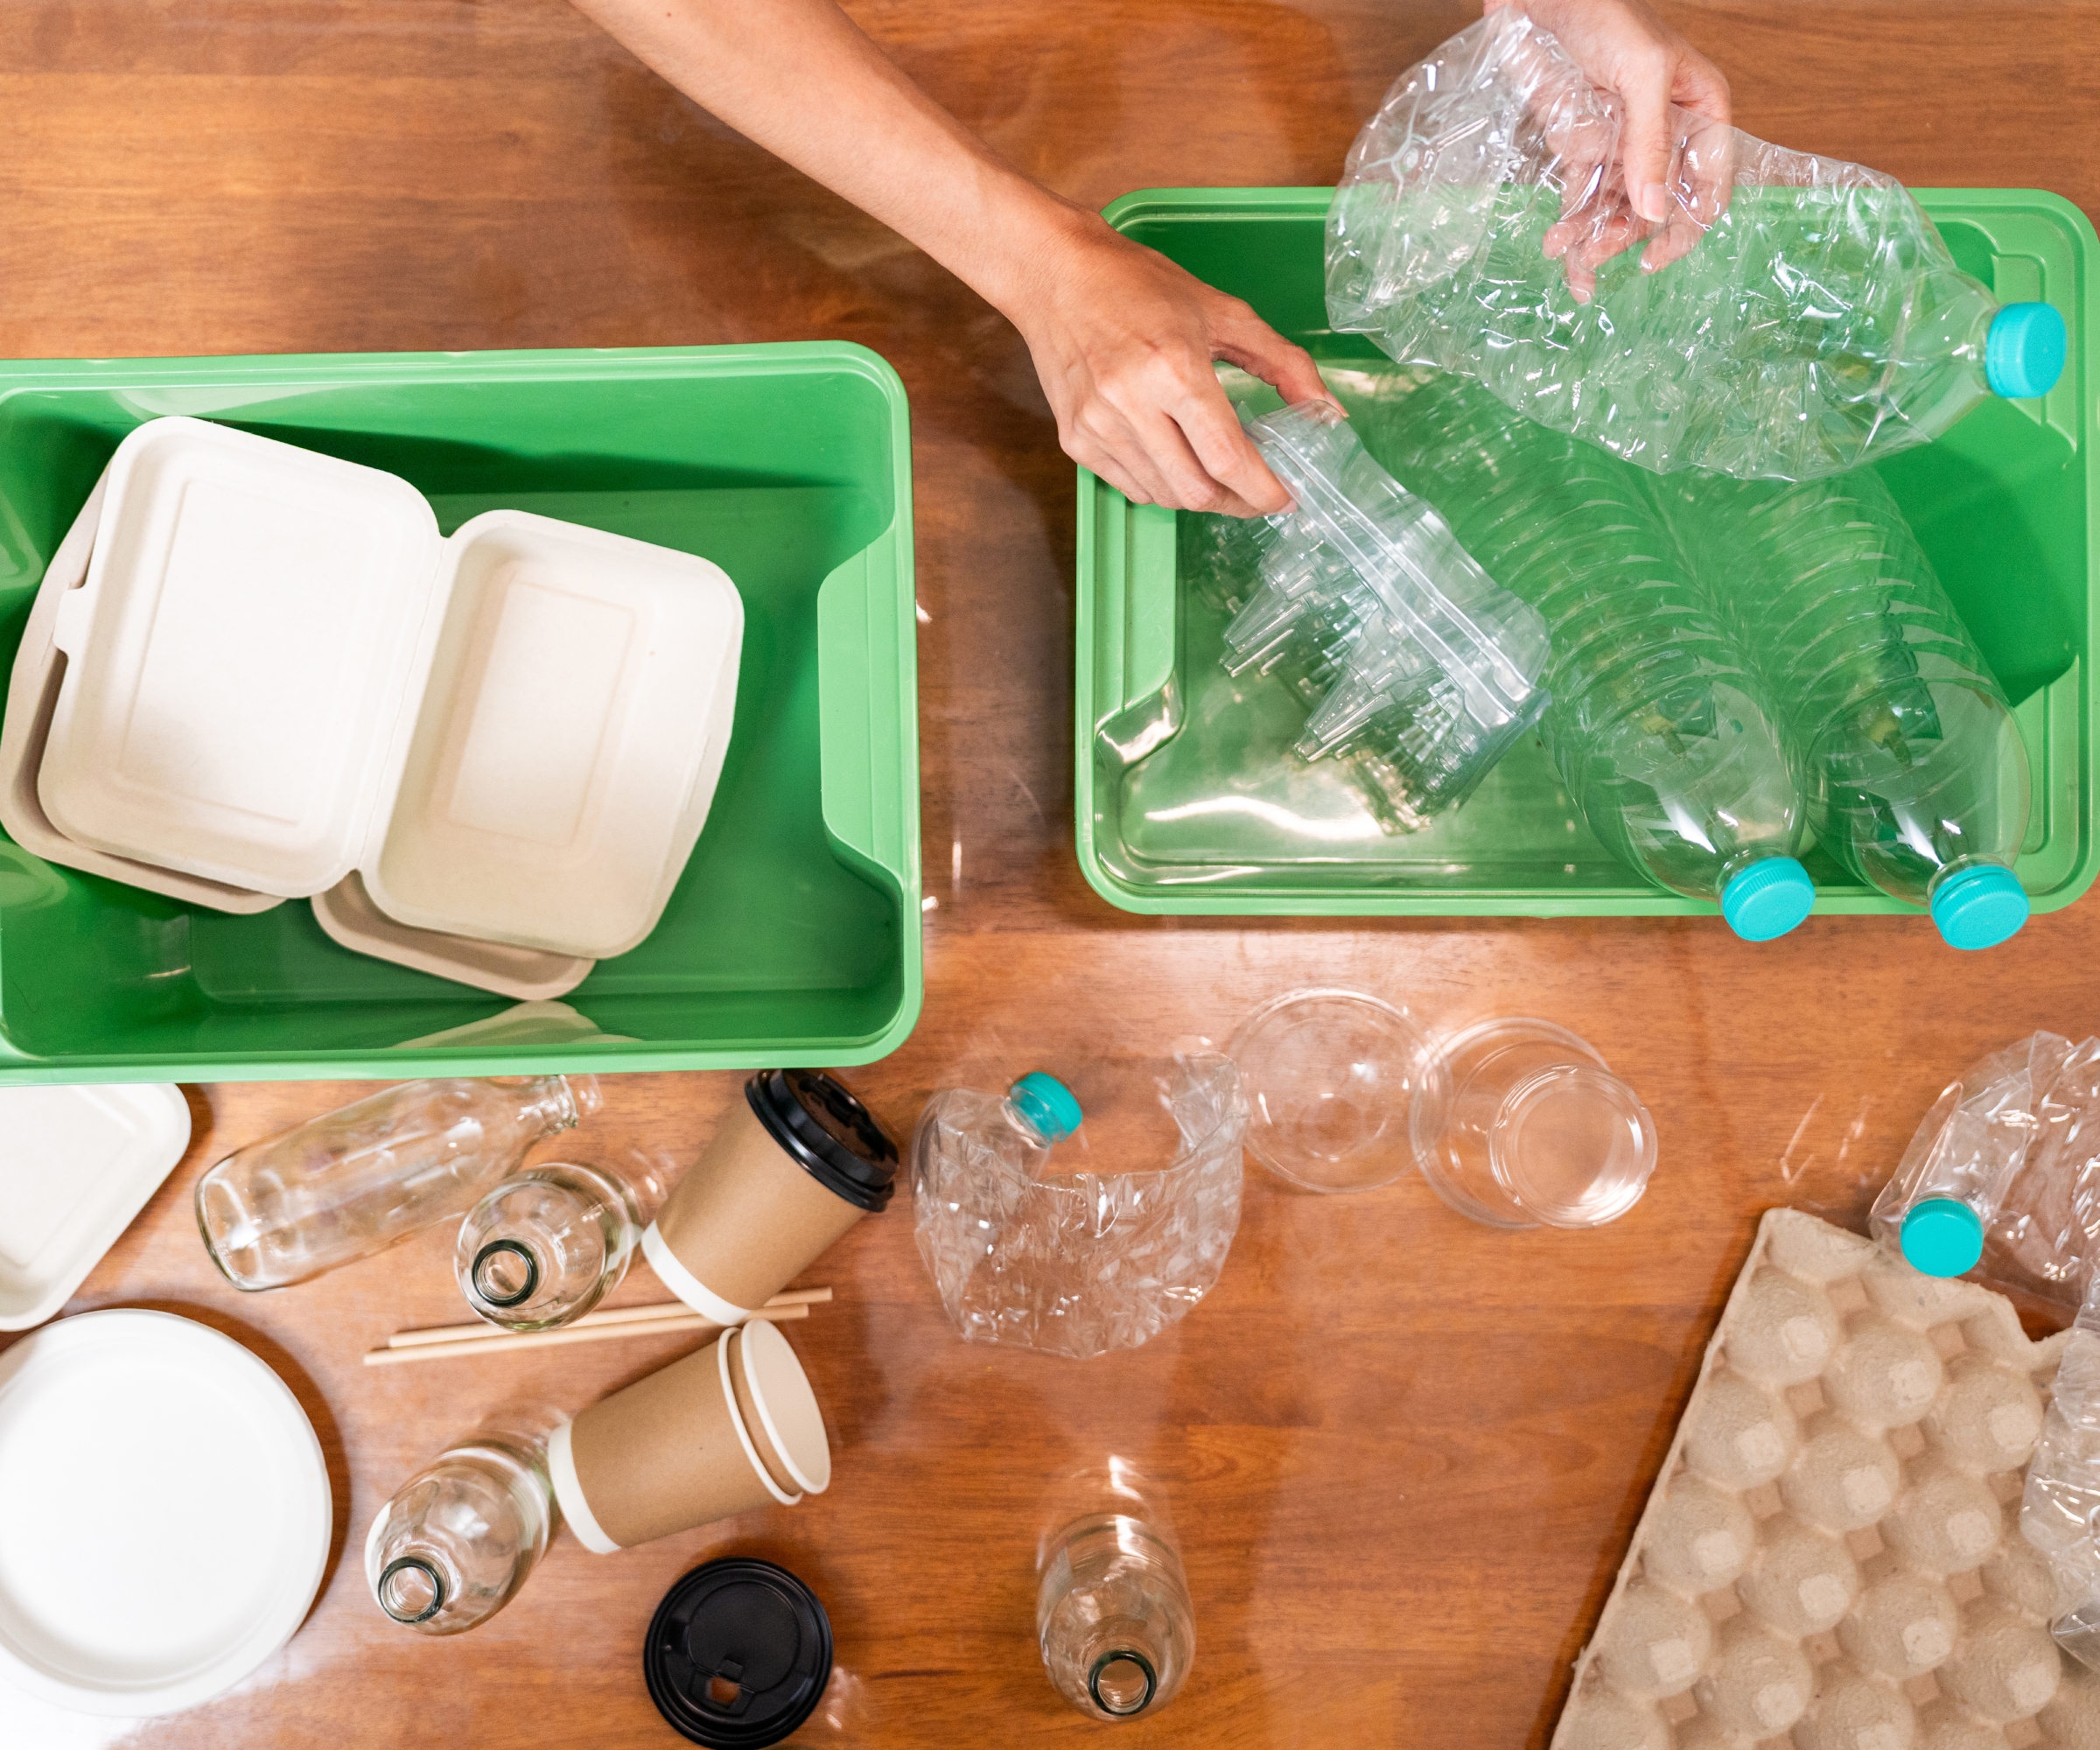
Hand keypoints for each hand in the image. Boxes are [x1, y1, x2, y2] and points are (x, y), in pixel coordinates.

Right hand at [1001, 212, 1339, 514]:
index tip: (1285, 498)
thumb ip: (1282, 362)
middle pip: (1197, 491)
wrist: (1056, 275)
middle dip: (1236, 502)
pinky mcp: (1075, 440)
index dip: (1264, 491)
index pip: (1228, 458)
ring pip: (1165, 496)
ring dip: (1200, 494)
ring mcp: (1097, 427)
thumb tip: (1326, 408)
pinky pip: (1132, 487)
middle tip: (1256, 491)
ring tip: (1217, 472)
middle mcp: (1131, 405)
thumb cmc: (1139, 287)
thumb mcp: (1222, 311)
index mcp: (1174, 369)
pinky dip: (1163, 485)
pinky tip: (1174, 458)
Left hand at [1493, 0, 1730, 291]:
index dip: (1686, 225)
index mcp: (1699, 109)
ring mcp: (1623, 137)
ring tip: (1567, 253)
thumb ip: (1650, 140)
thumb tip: (1653, 210)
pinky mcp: (1584, 139)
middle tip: (1595, 254)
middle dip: (1626, 233)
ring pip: (1618, 203)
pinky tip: (1556, 241)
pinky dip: (1571, 217)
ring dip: (1594, 234)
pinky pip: (1584, 188)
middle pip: (1656, 201)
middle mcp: (1665, 129)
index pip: (1707, 181)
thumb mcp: (1641, 72)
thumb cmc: (1605, 10)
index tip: (1654, 259)